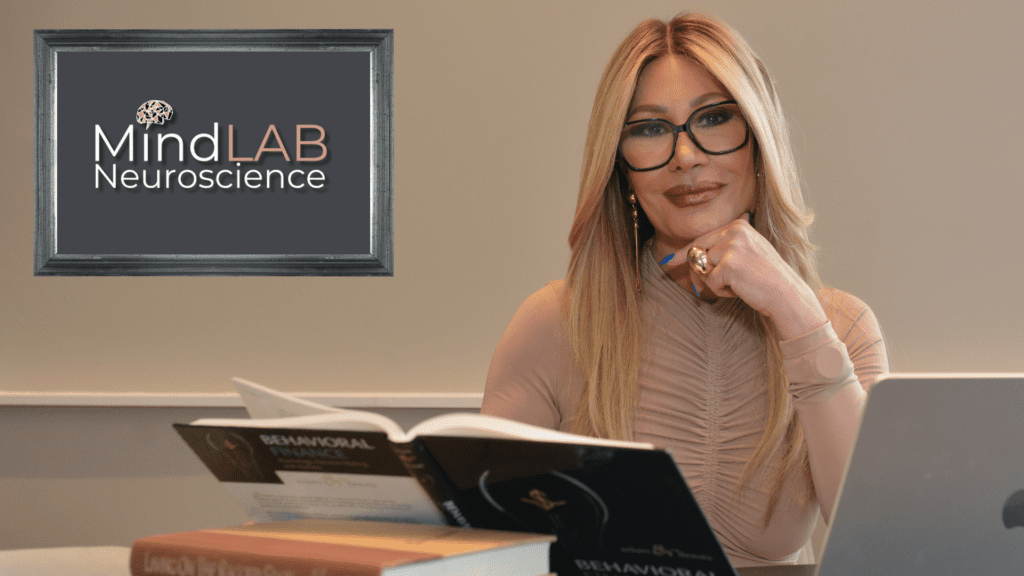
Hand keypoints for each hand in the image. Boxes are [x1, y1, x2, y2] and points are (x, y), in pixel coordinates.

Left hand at [660, 213, 827, 339]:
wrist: (786, 294)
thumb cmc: (766, 277)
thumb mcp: (747, 253)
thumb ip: (723, 249)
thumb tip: (689, 256)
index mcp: (738, 225)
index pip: (703, 238)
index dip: (685, 253)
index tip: (669, 262)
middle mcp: (734, 231)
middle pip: (698, 252)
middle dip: (697, 273)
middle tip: (703, 289)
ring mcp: (731, 247)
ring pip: (702, 268)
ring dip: (714, 282)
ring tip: (737, 284)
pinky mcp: (729, 265)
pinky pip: (710, 282)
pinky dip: (721, 291)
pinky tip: (740, 290)